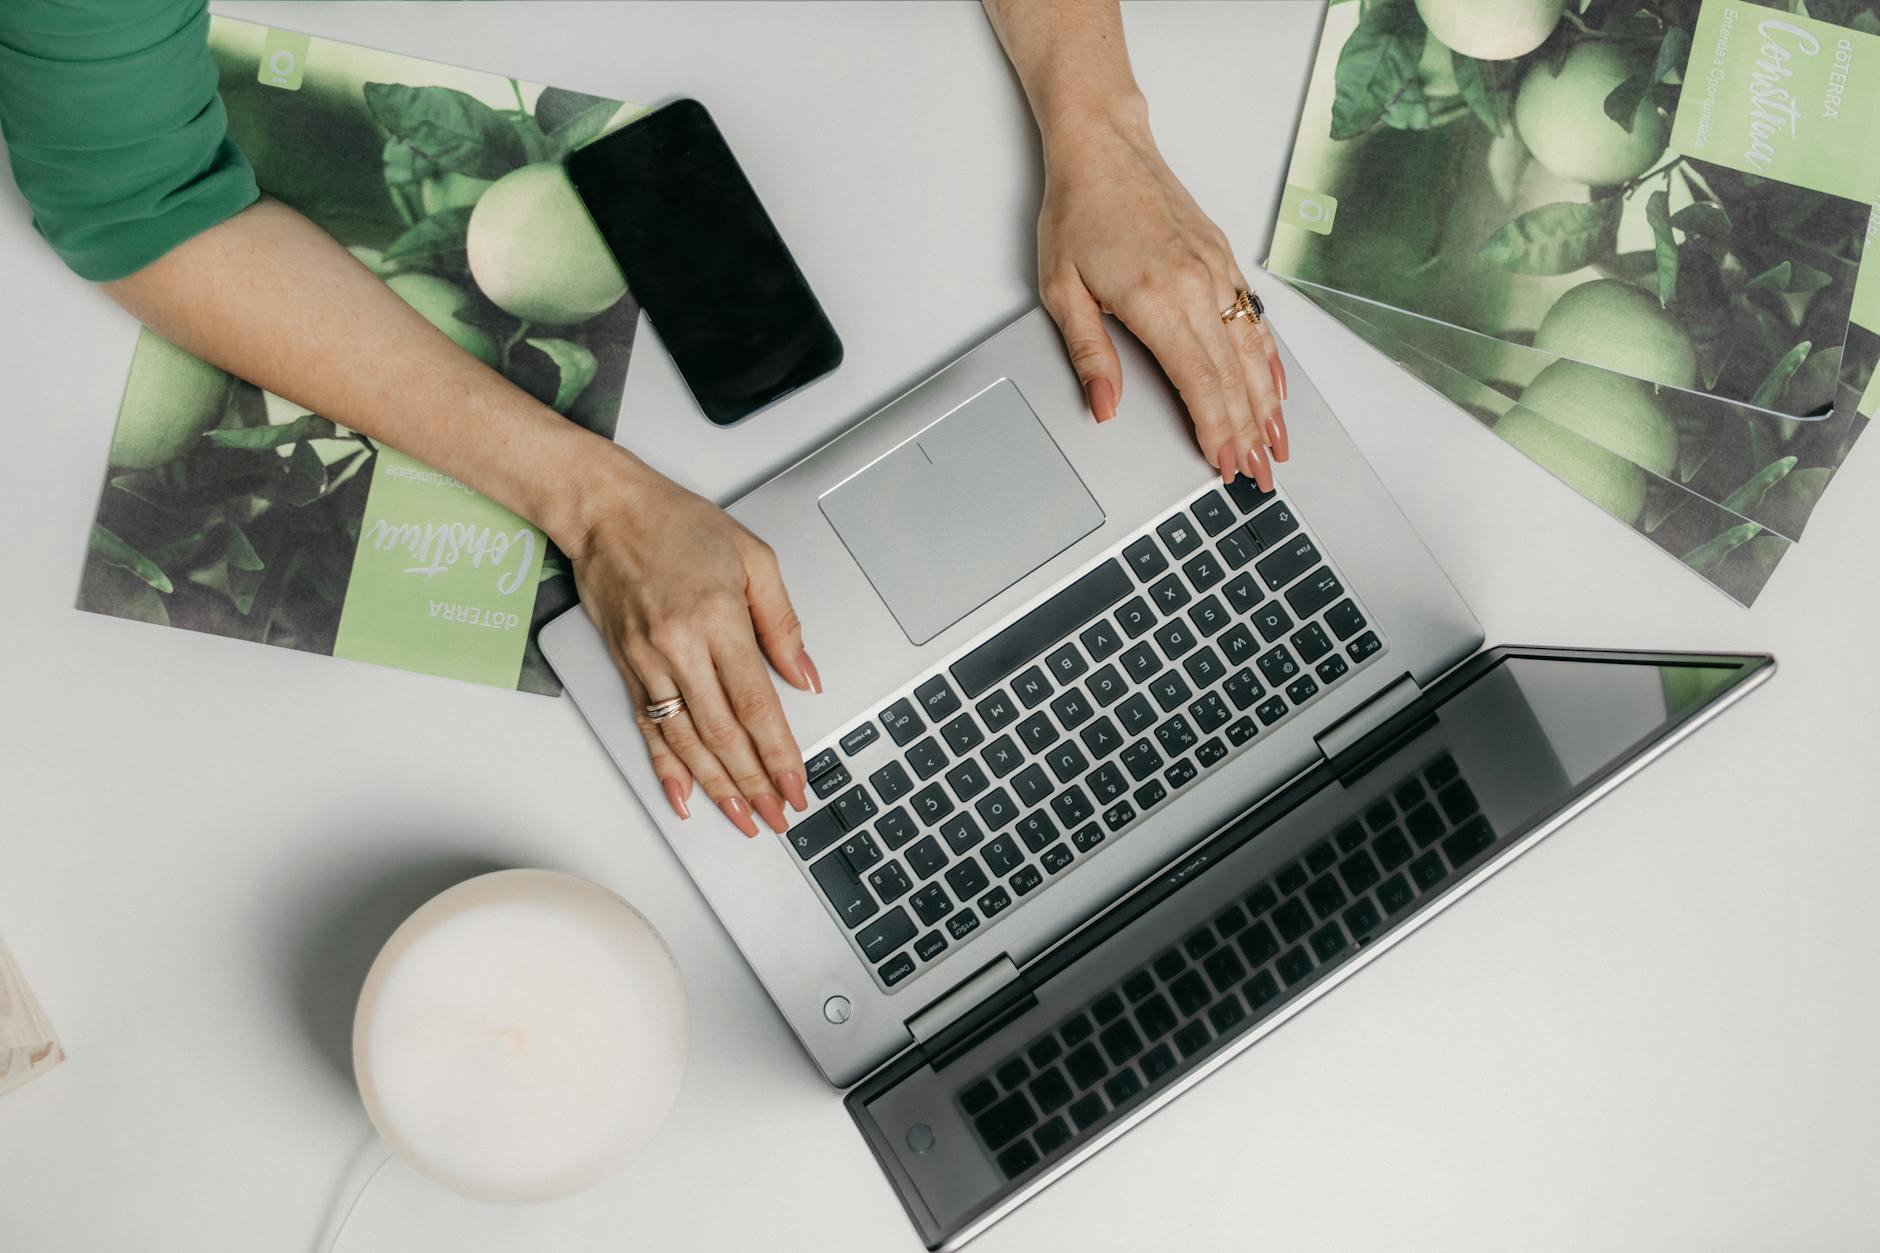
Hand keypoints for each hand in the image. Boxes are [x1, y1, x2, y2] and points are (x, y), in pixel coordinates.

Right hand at [565, 450, 819, 837]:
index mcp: (718, 619)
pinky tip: (684, 797)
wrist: (607, 511)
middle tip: (778, 817)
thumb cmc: (678, 524)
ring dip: (717, 787)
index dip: (779, 754)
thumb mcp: (753, 558)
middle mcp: (680, 647)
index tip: (798, 785)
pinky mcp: (626, 666)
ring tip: (743, 817)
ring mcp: (648, 661)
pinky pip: (649, 728)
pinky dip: (667, 768)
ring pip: (686, 741)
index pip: (756, 705)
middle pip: (723, 734)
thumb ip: (782, 622)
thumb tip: (806, 676)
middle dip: (755, 784)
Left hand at [1035, 111, 1287, 488]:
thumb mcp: (1062, 290)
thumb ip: (1089, 354)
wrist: (1105, 147)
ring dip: (1267, 405)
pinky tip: (1275, 389)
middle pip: (1232, 377)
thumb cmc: (1078, 212)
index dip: (1215, 431)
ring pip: (1252, 353)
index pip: (1198, 383)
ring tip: (1277, 445)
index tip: (1224, 464)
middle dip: (1248, 433)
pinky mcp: (1223, 260)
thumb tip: (1105, 407)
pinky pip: (1254, 320)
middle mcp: (1196, 286)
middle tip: (1259, 474)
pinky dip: (1269, 361)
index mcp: (1156, 299)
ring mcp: (1216, 272)